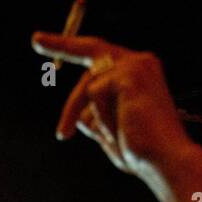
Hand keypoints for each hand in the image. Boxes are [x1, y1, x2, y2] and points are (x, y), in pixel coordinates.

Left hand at [30, 33, 193, 175]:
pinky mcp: (128, 74)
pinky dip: (102, 117)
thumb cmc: (143, 154)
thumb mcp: (111, 135)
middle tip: (36, 40)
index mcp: (141, 74)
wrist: (165, 161)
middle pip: (90, 51)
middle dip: (61, 45)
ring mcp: (135, 65)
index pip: (102, 55)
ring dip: (85, 114)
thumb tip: (80, 116)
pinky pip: (94, 93)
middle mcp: (141, 62)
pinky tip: (122, 128)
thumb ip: (97, 122)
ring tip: (112, 137)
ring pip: (88, 85)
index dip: (73, 48)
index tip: (44, 41)